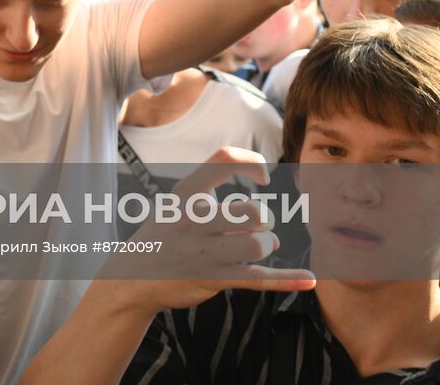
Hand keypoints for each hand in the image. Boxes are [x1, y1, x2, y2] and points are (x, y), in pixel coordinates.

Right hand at [98, 147, 313, 314]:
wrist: (131, 277)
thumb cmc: (163, 234)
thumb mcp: (175, 203)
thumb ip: (208, 190)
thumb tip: (256, 193)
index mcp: (185, 193)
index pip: (224, 159)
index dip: (251, 162)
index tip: (263, 176)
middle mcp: (193, 219)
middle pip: (253, 211)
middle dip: (263, 220)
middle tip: (255, 227)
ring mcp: (203, 251)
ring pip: (259, 244)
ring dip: (266, 245)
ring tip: (256, 247)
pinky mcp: (213, 278)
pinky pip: (259, 278)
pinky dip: (287, 279)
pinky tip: (308, 278)